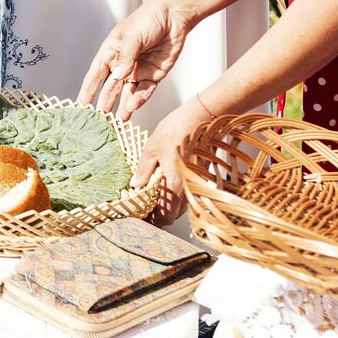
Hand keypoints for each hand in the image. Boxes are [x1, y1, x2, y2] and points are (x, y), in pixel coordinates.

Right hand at [78, 0, 192, 120]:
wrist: (174, 16)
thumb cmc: (148, 19)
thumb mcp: (132, 36)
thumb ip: (125, 58)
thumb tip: (117, 76)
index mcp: (111, 52)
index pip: (96, 74)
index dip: (88, 90)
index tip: (81, 104)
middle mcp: (123, 64)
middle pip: (111, 87)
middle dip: (104, 102)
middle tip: (99, 119)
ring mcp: (138, 70)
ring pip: (128, 93)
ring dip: (122, 106)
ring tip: (118, 121)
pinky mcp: (155, 75)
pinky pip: (146, 90)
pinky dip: (140, 99)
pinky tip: (134, 106)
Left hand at [129, 102, 205, 225]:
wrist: (201, 118)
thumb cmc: (177, 130)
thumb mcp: (152, 149)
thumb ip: (144, 170)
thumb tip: (136, 184)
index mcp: (175, 184)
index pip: (165, 215)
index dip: (153, 220)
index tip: (141, 217)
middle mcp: (188, 188)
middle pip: (174, 214)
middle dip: (159, 215)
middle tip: (144, 210)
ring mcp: (197, 183)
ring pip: (182, 205)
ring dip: (168, 206)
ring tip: (151, 199)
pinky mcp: (201, 176)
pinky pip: (188, 194)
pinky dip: (176, 196)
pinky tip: (165, 187)